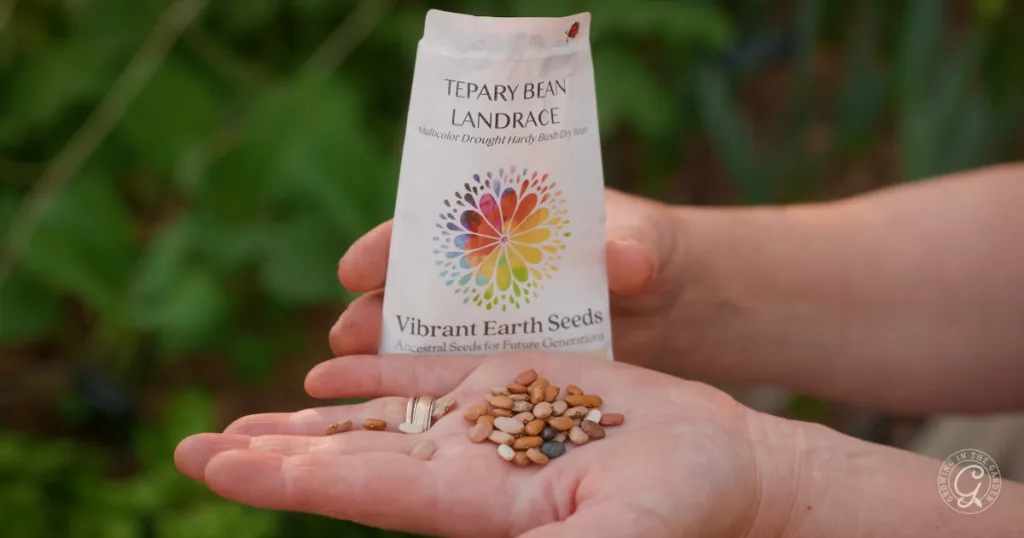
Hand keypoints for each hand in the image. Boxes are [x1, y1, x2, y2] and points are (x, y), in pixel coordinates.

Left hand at [173, 352, 789, 536]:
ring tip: (239, 424)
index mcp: (475, 506)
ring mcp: (484, 426)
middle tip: (188, 451)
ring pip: (375, 423)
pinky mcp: (513, 384)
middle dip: (269, 458)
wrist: (722, 467)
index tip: (214, 463)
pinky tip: (326, 376)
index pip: (359, 491)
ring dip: (306, 422)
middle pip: (347, 461)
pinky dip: (374, 378)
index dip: (285, 478)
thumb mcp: (613, 537)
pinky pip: (427, 380)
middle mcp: (465, 470)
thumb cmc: (682, 508)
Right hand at [331, 189, 687, 367]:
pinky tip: (401, 419)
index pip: (431, 228)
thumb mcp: (645, 242)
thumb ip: (635, 249)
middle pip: (415, 292)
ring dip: (386, 360)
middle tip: (347, 336)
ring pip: (428, 342)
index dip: (389, 247)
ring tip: (349, 383)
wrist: (676, 303)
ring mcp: (495, 325)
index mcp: (501, 221)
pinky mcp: (512, 372)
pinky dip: (433, 398)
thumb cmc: (652, 252)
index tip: (357, 267)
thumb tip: (625, 259)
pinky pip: (465, 385)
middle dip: (375, 312)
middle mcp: (484, 274)